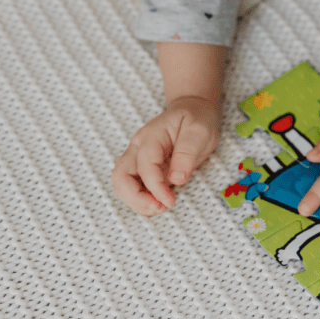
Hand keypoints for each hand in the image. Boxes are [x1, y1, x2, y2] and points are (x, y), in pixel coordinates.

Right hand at [111, 96, 220, 215]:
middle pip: (120, 177)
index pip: (144, 166)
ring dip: (137, 202)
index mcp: (151, 137)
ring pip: (122, 185)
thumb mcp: (199, 131)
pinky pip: (133, 188)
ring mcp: (138, 159)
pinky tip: (159, 203)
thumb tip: (177, 179)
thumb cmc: (196, 118)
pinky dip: (142, 200)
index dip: (155, 187)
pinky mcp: (144, 170)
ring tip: (161, 207)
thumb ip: (187, 154)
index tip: (170, 201)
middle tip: (160, 208)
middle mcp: (138, 148)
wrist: (193, 110)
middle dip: (135, 198)